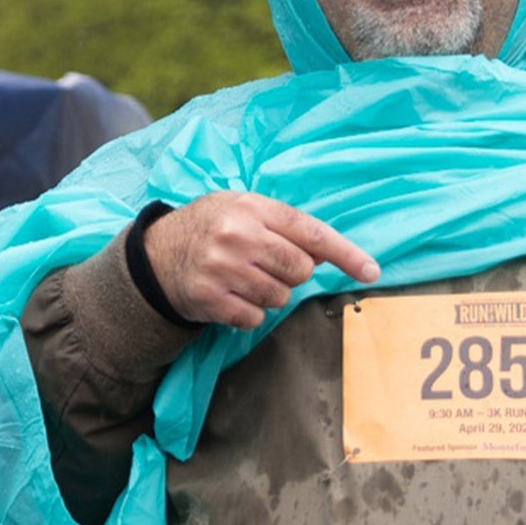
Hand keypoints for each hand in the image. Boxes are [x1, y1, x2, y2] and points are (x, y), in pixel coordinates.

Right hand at [141, 192, 378, 328]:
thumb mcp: (243, 210)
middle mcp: (237, 235)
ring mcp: (222, 268)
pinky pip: (255, 317)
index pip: (311, 232)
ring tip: (244, 279)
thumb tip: (326, 255)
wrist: (155, 254)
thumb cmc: (210, 228)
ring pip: (280, 296)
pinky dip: (249, 312)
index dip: (345, 253)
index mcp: (251, 207)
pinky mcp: (210, 299)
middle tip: (265, 264)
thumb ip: (284, 226)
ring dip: (269, 294)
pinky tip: (231, 296)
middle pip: (300, 269)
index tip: (370, 271)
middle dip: (291, 272)